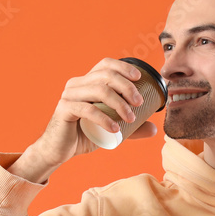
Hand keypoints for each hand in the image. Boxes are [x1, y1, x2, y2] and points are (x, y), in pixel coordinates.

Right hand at [35, 57, 159, 167]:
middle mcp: (76, 84)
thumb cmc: (85, 135)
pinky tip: (115, 130)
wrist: (60, 150)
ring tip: (131, 118)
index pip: (105, 64)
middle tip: (140, 103)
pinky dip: (104, 119)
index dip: (123, 67)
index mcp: (87, 82)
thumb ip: (132, 128)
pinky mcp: (64, 110)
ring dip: (119, 103)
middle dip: (127, 87)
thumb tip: (154, 128)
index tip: (139, 78)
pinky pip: (87, 110)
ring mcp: (69, 95)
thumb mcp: (112, 129)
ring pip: (99, 90)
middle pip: (106, 75)